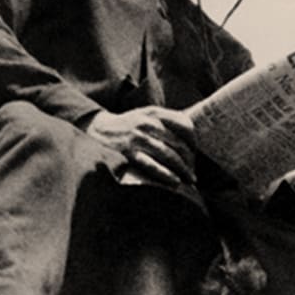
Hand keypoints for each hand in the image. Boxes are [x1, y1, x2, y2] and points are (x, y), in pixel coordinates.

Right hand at [82, 106, 196, 185]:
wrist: (99, 128)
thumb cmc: (130, 125)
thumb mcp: (147, 115)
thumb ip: (167, 121)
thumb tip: (191, 140)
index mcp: (155, 112)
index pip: (185, 125)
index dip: (193, 141)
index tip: (194, 154)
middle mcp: (148, 122)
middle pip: (178, 142)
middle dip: (189, 160)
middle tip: (193, 173)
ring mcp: (138, 137)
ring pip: (168, 154)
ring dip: (182, 169)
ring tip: (190, 180)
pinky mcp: (129, 151)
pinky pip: (151, 165)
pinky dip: (165, 174)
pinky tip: (175, 182)